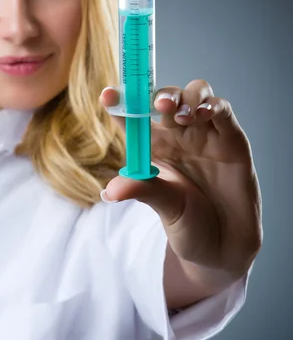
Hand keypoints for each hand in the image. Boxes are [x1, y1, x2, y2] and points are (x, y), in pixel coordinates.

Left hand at [99, 79, 261, 277]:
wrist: (224, 246)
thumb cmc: (189, 223)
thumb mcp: (163, 207)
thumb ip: (142, 190)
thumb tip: (110, 191)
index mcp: (153, 146)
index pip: (133, 116)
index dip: (121, 101)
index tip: (108, 95)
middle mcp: (177, 134)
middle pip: (166, 98)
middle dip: (160, 95)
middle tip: (158, 105)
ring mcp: (205, 133)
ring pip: (195, 93)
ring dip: (187, 97)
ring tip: (180, 115)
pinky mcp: (231, 138)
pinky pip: (223, 111)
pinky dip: (214, 105)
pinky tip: (204, 113)